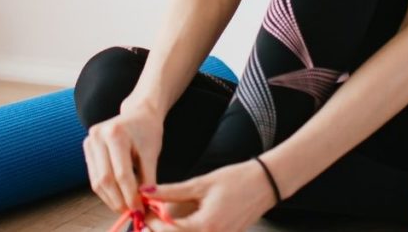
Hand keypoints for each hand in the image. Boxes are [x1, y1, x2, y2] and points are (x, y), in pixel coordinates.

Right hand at [83, 98, 164, 215]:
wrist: (138, 112)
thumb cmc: (148, 131)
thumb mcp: (152, 154)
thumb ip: (148, 180)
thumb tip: (144, 205)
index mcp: (116, 133)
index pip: (122, 174)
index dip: (130, 195)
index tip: (140, 209)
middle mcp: (98, 136)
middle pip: (105, 179)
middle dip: (119, 200)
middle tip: (132, 212)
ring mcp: (89, 141)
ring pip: (97, 181)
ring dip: (111, 199)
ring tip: (125, 207)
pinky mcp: (87, 147)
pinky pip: (94, 176)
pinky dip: (106, 191)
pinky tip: (117, 197)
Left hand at [139, 159, 278, 231]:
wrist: (264, 184)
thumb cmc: (235, 180)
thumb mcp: (200, 184)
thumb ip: (171, 191)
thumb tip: (146, 192)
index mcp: (205, 226)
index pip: (168, 231)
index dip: (151, 223)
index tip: (142, 212)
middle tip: (147, 218)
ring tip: (160, 220)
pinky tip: (178, 224)